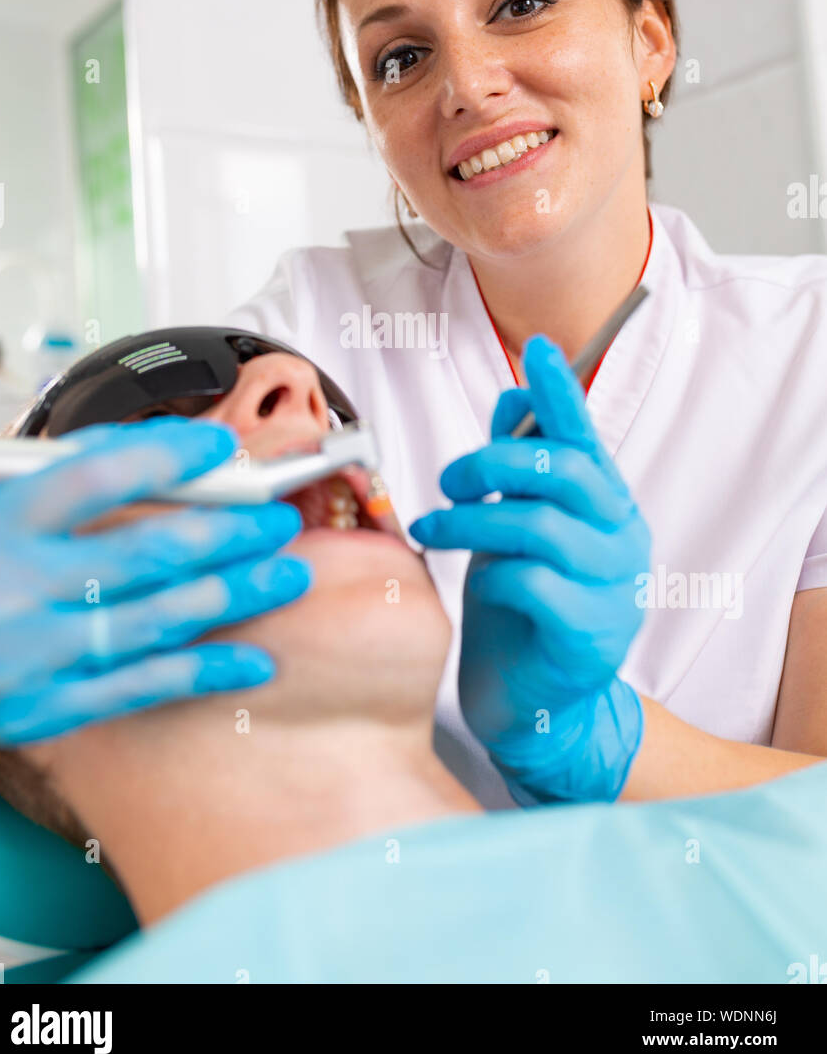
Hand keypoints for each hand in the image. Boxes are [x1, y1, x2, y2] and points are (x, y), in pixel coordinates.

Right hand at [0, 417, 310, 743]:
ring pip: (158, 619)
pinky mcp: (41, 710)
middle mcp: (10, 591)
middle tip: (278, 519)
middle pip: (146, 552)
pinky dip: (207, 671)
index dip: (169, 458)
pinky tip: (255, 659)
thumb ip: (77, 476)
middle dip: (230, 531)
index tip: (223, 449)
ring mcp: (26, 656)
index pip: (97, 478)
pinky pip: (144, 686)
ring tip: (287, 573)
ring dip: (237, 594)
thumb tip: (174, 455)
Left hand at [409, 334, 648, 804]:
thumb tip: (510, 402)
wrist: (541, 707)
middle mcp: (621, 537)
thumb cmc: (527, 608)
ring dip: (471, 520)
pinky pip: (534, 584)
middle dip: (495, 463)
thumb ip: (520, 470)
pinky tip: (477, 587)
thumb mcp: (516, 526)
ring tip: (431, 529)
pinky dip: (492, 576)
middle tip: (447, 480)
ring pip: (540, 526)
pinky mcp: (590, 634)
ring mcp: (614, 587)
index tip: (539, 347)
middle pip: (566, 473)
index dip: (562, 392)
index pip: (586, 436)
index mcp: (606, 504)